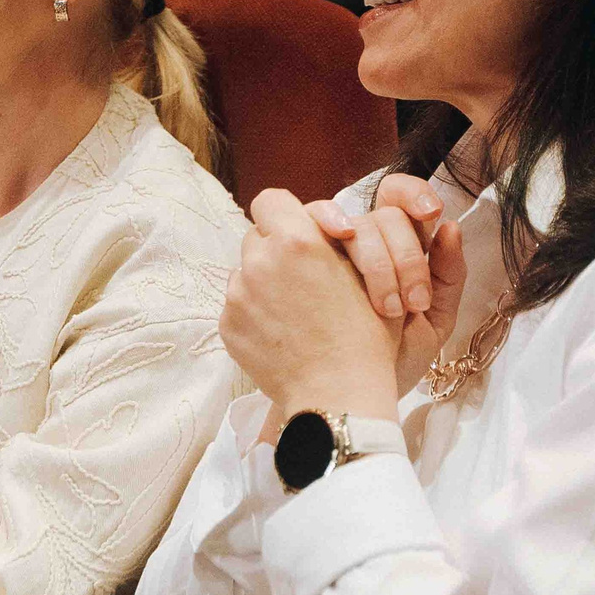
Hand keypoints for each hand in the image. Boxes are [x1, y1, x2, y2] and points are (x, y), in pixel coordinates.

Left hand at [223, 188, 404, 427]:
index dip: (286, 213)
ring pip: (244, 271)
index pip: (272, 201)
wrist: (340, 394)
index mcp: (298, 241)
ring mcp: (238, 295)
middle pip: (256, 236)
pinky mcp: (228, 325)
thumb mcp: (364, 272)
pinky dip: (255, 314)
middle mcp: (260, 261)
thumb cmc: (366, 335)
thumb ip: (332, 241)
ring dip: (264, 282)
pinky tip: (283, 334)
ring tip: (294, 310)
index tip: (299, 231)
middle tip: (302, 275)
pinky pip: (237, 306)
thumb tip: (317, 226)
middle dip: (275, 249)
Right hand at [309, 174, 467, 397]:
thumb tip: (449, 227)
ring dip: (372, 260)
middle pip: (376, 216)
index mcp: (394, 247)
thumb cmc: (391, 361)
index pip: (396, 197)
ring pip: (342, 224)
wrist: (352, 399)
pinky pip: (301, 240)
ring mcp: (323, 255)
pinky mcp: (294, 268)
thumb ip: (447, 277)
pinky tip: (338, 278)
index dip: (412, 194)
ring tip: (387, 308)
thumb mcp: (432, 323)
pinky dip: (321, 247)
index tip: (431, 213)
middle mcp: (359, 244)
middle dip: (400, 253)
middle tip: (414, 302)